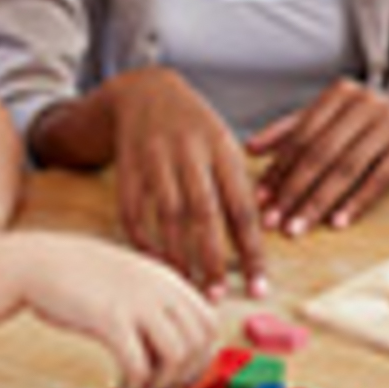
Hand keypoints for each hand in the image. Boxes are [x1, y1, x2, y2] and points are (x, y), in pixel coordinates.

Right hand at [10, 232, 220, 387]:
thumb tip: (179, 340)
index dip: (202, 356)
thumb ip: (158, 299)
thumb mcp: (133, 278)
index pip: (210, 323)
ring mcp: (138, 303)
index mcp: (169, 280)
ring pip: (175, 357)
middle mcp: (161, 289)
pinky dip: (135, 386)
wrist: (41, 262)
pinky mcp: (110, 319)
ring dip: (160, 385)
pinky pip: (138, 365)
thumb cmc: (83, 277)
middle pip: (198, 343)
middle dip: (184, 376)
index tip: (181, 375)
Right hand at [107, 68, 264, 299]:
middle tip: (218, 296)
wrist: (144, 91)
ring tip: (189, 287)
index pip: (242, 206)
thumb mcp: (224, 143)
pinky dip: (143, 242)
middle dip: (212, 260)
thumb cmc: (195, 127)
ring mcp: (154, 159)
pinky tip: (156, 264)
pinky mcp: (126, 168)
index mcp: (222, 147)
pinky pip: (133, 213)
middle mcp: (189, 152)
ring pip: (167, 217)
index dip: (252, 250)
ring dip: (178, 257)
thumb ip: (239, 185)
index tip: (259, 285)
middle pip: (204, 214)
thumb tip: (261, 234)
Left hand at [248, 81, 388, 235]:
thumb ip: (291, 128)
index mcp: (339, 94)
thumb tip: (251, 149)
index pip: (301, 135)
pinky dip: (357, 201)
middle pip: (320, 152)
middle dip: (293, 190)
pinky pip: (380, 177)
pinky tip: (338, 222)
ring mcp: (388, 123)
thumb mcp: (332, 113)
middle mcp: (363, 104)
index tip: (260, 199)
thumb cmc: (368, 116)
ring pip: (347, 167)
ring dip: (319, 201)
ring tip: (298, 227)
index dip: (279, 168)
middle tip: (273, 220)